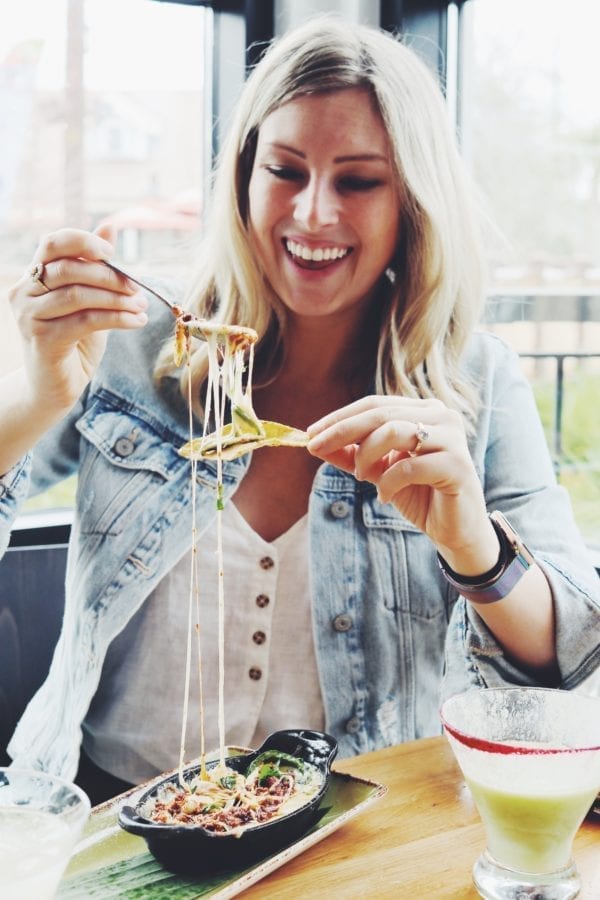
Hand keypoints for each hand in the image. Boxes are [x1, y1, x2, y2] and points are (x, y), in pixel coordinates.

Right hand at [8, 225, 147, 413]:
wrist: (57, 386)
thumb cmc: (74, 340)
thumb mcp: (88, 298)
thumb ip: (95, 265)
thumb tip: (110, 225)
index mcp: (34, 275)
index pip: (52, 242)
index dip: (83, 241)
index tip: (112, 253)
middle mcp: (24, 291)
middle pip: (69, 268)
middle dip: (110, 276)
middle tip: (137, 288)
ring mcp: (29, 315)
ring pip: (78, 295)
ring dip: (117, 299)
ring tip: (140, 306)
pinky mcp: (42, 339)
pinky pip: (85, 320)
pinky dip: (117, 318)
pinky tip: (136, 321)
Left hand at [307, 395, 498, 568]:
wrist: (454, 529)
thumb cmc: (419, 494)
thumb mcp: (378, 471)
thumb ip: (351, 455)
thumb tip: (314, 443)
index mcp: (423, 411)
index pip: (375, 404)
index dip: (340, 417)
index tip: (310, 433)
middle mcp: (441, 416)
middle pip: (382, 413)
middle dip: (343, 430)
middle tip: (316, 447)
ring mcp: (453, 438)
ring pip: (396, 431)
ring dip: (368, 454)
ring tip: (361, 475)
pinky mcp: (458, 465)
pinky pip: (410, 465)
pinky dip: (389, 481)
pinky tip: (384, 496)